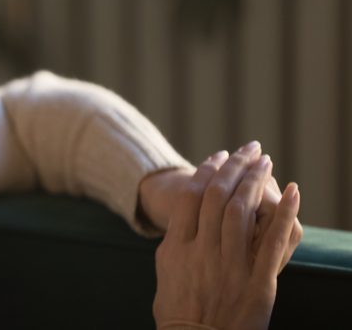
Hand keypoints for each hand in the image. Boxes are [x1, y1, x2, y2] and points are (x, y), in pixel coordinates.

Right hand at [152, 145, 301, 329]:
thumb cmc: (177, 312)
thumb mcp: (166, 271)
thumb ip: (175, 242)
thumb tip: (182, 218)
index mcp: (178, 247)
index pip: (192, 196)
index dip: (207, 170)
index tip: (219, 155)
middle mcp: (202, 252)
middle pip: (219, 196)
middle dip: (235, 166)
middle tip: (248, 148)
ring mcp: (230, 267)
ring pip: (244, 211)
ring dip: (257, 180)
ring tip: (265, 161)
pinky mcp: (257, 284)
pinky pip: (273, 242)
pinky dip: (284, 214)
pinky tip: (294, 192)